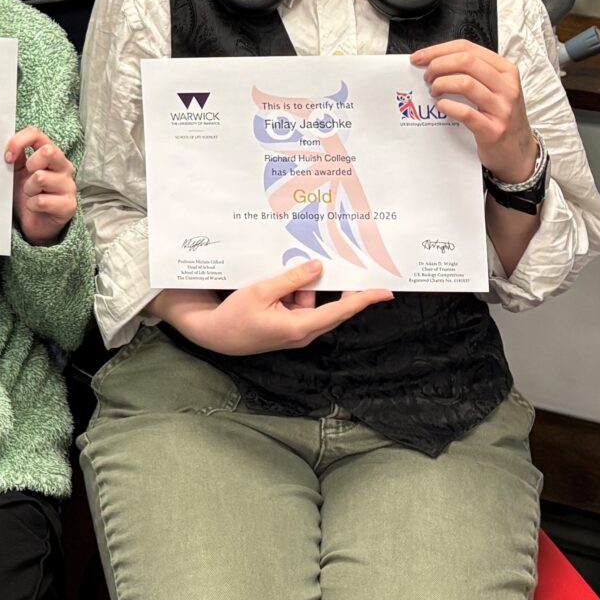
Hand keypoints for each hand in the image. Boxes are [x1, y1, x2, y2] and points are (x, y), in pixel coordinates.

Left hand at [6, 128, 75, 243]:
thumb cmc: (27, 193)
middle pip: (48, 151)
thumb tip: (0, 143)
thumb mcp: (17, 171)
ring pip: (41, 178)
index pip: (36, 134)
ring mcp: (69, 185)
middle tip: (25, 178)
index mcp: (51, 154)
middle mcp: (64, 166)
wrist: (34, 223)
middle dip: (30, 165)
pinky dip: (32, 205)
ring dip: (28, 189)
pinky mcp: (68, 205)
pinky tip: (34, 207)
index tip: (7, 157)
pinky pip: (42, 201)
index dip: (18, 142)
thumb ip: (15, 155)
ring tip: (30, 195)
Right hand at [151, 260, 391, 355]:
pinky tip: (286, 276)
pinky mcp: (289, 325)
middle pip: (334, 307)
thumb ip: (291, 279)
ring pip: (315, 302)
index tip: (384, 292)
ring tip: (300, 264)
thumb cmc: (235, 317)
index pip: (340, 311)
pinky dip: (298, 290)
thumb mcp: (261, 291)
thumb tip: (317, 267)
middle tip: (359, 266)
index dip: (363, 300)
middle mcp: (303, 332)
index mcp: (299, 327)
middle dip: (345, 287)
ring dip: (309, 285)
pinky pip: (302, 304)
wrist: (216, 335)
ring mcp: (296, 330)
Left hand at [410, 40, 535, 182]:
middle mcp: (507, 87)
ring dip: (441, 84)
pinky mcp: (494, 130)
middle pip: (466, 61)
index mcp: (506, 71)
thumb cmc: (501, 116)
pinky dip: (448, 106)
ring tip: (434, 92)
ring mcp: (502, 109)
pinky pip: (466, 113)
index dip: (439, 50)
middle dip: (438, 65)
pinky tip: (441, 106)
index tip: (420, 57)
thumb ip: (473, 73)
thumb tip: (434, 61)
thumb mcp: (496, 88)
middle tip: (427, 77)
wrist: (518, 152)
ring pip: (465, 83)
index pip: (468, 48)